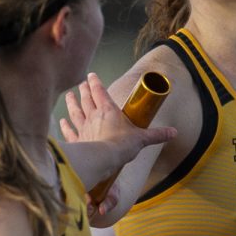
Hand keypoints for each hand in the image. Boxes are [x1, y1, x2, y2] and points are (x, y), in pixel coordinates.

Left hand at [61, 72, 174, 213]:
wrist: (103, 160)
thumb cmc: (122, 145)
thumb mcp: (142, 139)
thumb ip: (156, 135)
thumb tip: (174, 133)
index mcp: (109, 110)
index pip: (100, 91)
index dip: (95, 83)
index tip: (91, 75)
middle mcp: (93, 116)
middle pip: (87, 99)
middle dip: (84, 90)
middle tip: (81, 83)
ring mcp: (83, 128)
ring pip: (75, 111)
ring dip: (72, 103)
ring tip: (69, 95)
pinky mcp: (77, 140)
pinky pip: (70, 131)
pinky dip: (65, 126)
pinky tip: (62, 121)